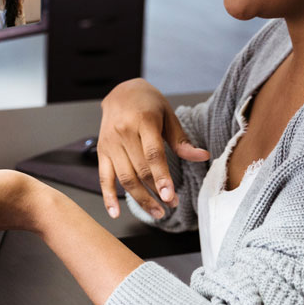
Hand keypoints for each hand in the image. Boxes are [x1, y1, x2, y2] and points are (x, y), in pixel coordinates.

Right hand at [97, 78, 208, 220]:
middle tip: (171, 206)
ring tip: (157, 212)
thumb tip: (202, 157)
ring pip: (124, 177)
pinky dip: (108, 197)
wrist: (119, 92)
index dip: (162, 177)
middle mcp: (123, 132)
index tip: (170, 196)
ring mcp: (110, 143)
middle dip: (155, 192)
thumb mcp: (168, 115)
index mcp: (143, 121)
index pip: (153, 154)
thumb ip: (181, 139)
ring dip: (139, 199)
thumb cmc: (147, 103)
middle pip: (139, 169)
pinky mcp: (102, 151)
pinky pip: (104, 177)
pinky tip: (115, 213)